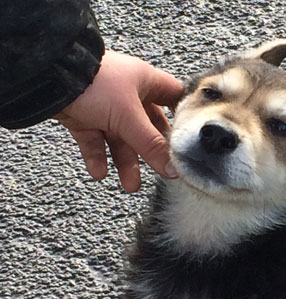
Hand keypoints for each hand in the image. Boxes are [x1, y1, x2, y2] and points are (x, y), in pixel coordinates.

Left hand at [55, 50, 183, 191]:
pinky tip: (99, 172)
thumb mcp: (129, 117)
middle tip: (160, 173)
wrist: (47, 76)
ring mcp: (105, 107)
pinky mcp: (84, 117)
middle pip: (148, 128)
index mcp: (145, 82)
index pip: (174, 98)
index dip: (183, 117)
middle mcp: (128, 94)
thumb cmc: (94, 83)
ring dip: (125, 163)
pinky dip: (98, 158)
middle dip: (151, 153)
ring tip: (128, 186)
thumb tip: (173, 170)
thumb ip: (151, 146)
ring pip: (121, 140)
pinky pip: (95, 142)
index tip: (190, 141)